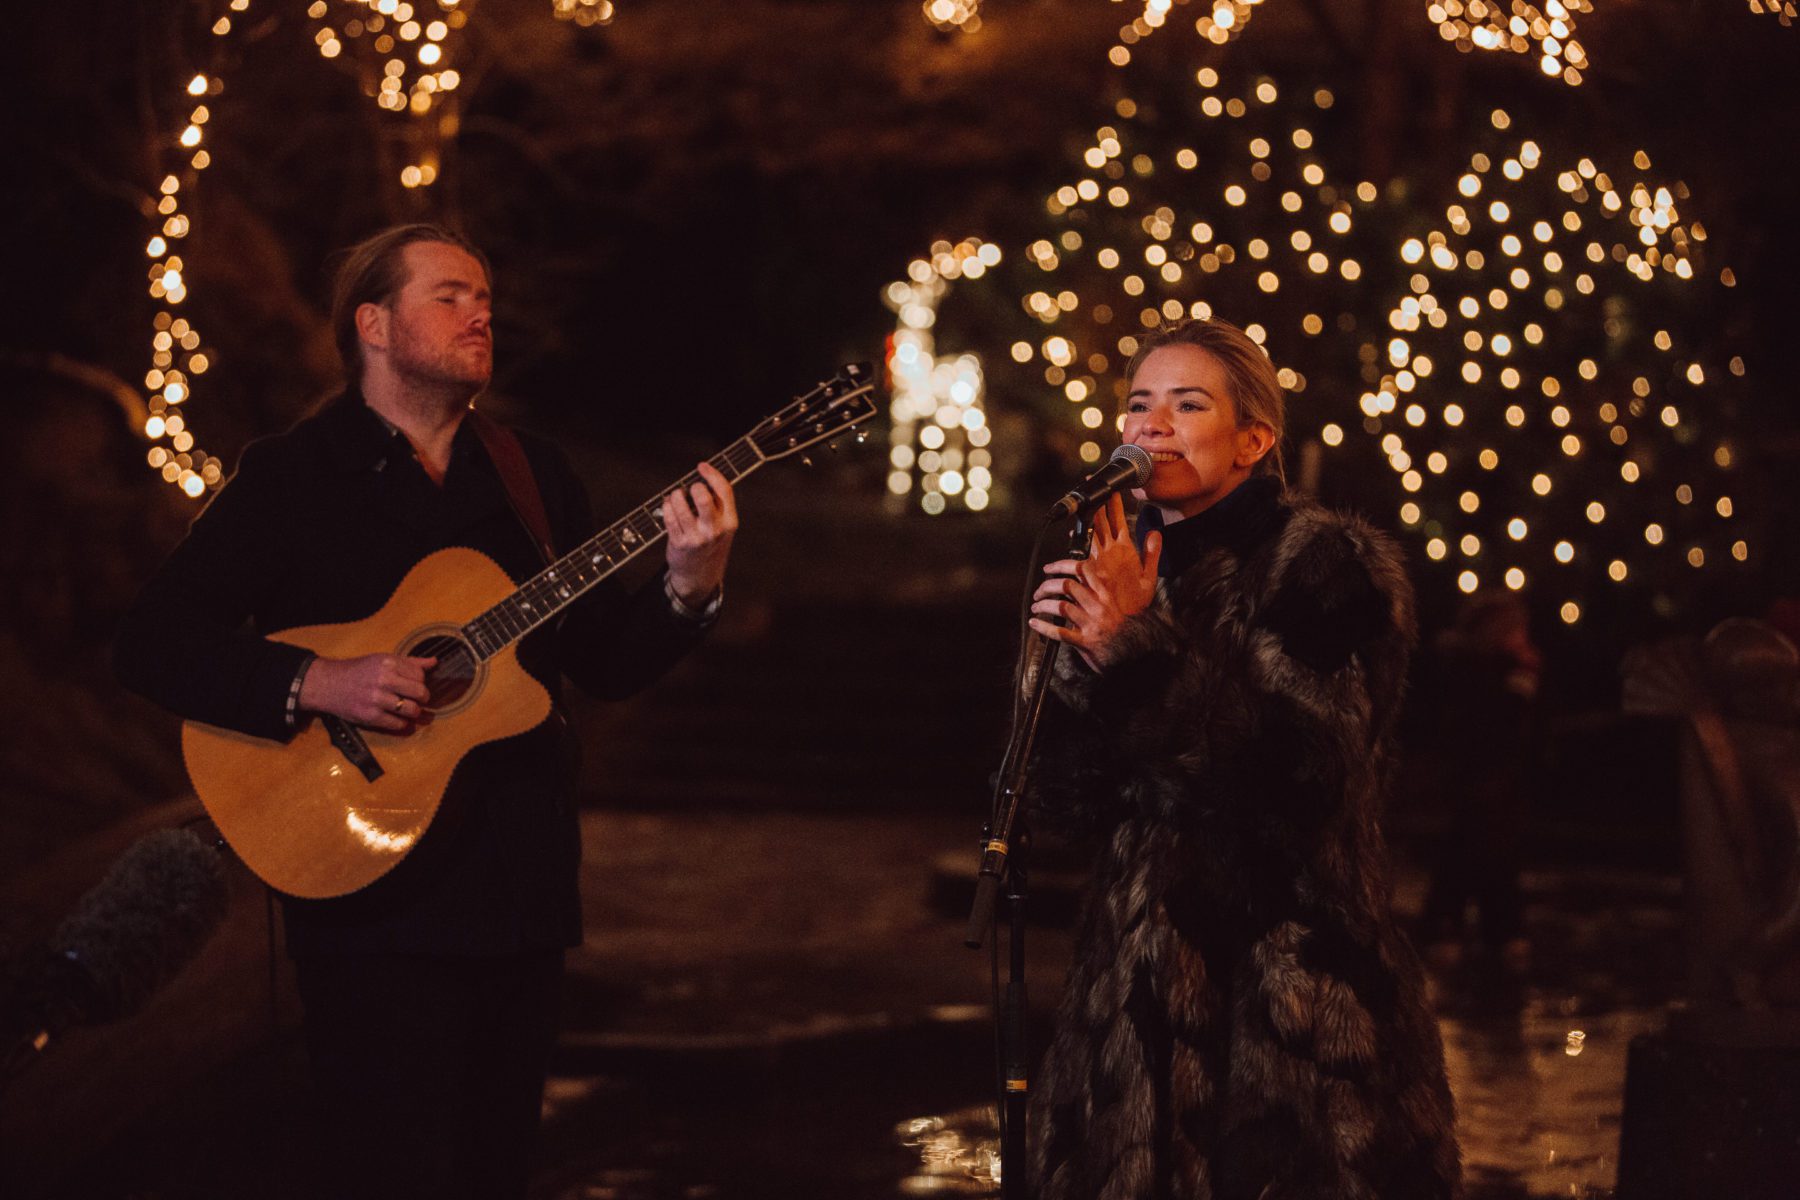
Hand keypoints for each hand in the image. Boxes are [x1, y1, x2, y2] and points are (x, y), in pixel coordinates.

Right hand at [298, 653, 436, 732]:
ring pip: (412, 710)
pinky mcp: (370, 716)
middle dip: (423, 698)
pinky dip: (402, 724)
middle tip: (418, 700)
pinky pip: (398, 724)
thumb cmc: (358, 671)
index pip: (420, 675)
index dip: (421, 682)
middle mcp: (383, 679)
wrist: (327, 684)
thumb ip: (409, 662)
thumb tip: (434, 662)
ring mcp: (376, 699)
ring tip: (409, 710)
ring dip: (415, 713)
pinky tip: (398, 719)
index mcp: (388, 663)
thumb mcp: (382, 660)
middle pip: (421, 692)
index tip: (415, 685)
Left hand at [664, 461, 737, 608]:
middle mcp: (714, 530)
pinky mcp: (679, 542)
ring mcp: (696, 537)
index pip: (725, 491)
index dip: (712, 474)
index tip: (702, 466)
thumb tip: (705, 478)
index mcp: (730, 522)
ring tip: (676, 496)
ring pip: (681, 504)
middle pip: (702, 497)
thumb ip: (718, 506)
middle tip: (691, 489)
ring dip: (675, 495)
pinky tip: (668, 505)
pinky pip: (669, 517)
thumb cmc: (711, 544)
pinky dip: (667, 506)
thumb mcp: (724, 527)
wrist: (700, 575)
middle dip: (693, 487)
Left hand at [1027, 494, 1161, 670]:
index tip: (1049, 567)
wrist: (1136, 649)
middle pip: (1068, 582)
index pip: (1084, 567)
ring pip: (1062, 606)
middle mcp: (1099, 602)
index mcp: (1109, 590)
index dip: (1062, 563)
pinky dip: (1045, 628)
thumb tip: (1154, 532)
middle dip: (1050, 582)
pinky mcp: (1085, 641)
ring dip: (1045, 603)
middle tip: (1041, 584)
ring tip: (1037, 604)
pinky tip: (1035, 623)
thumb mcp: (1148, 584)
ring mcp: (1091, 622)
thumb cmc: (1138, 616)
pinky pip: (1060, 633)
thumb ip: (1150, 557)